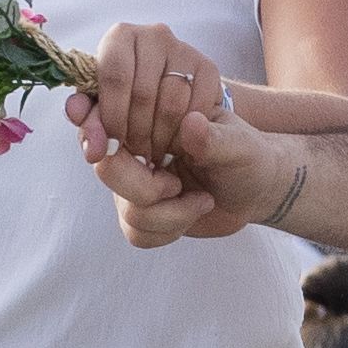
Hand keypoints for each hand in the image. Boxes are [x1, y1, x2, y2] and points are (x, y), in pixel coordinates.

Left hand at [71, 21, 233, 168]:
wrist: (170, 105)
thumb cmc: (128, 108)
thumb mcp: (102, 116)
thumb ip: (92, 130)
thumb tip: (94, 150)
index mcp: (119, 37)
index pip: (114, 76)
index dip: (112, 117)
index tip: (113, 147)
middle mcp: (154, 35)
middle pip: (143, 92)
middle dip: (136, 133)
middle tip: (136, 156)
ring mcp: (184, 50)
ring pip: (172, 103)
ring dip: (161, 138)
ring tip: (153, 154)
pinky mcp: (208, 69)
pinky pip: (197, 109)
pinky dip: (185, 136)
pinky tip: (174, 145)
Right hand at [85, 89, 289, 246]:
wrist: (255, 189)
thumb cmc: (247, 154)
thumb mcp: (240, 143)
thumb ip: (215, 137)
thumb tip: (190, 123)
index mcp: (150, 115)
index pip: (104, 115)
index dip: (92, 127)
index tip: (97, 147)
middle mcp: (133, 147)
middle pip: (107, 168)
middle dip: (147, 187)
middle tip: (179, 184)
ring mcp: (133, 181)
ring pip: (127, 208)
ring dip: (171, 213)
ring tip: (202, 199)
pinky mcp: (140, 212)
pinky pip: (135, 232)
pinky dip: (170, 231)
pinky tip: (192, 212)